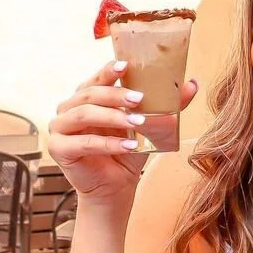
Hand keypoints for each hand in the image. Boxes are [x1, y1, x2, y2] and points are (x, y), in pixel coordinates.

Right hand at [48, 60, 198, 205]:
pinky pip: (83, 143)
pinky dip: (108, 143)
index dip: (108, 70)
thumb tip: (193, 84)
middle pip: (90, 94)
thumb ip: (167, 105)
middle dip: (116, 95)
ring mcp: (59, 128)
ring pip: (84, 114)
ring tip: (138, 122)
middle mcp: (69, 108)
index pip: (96, 78)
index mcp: (86, 97)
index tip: (126, 65)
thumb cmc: (128, 152)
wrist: (115, 187)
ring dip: (113, 117)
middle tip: (140, 99)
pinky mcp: (58, 149)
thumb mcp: (149, 125)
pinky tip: (129, 145)